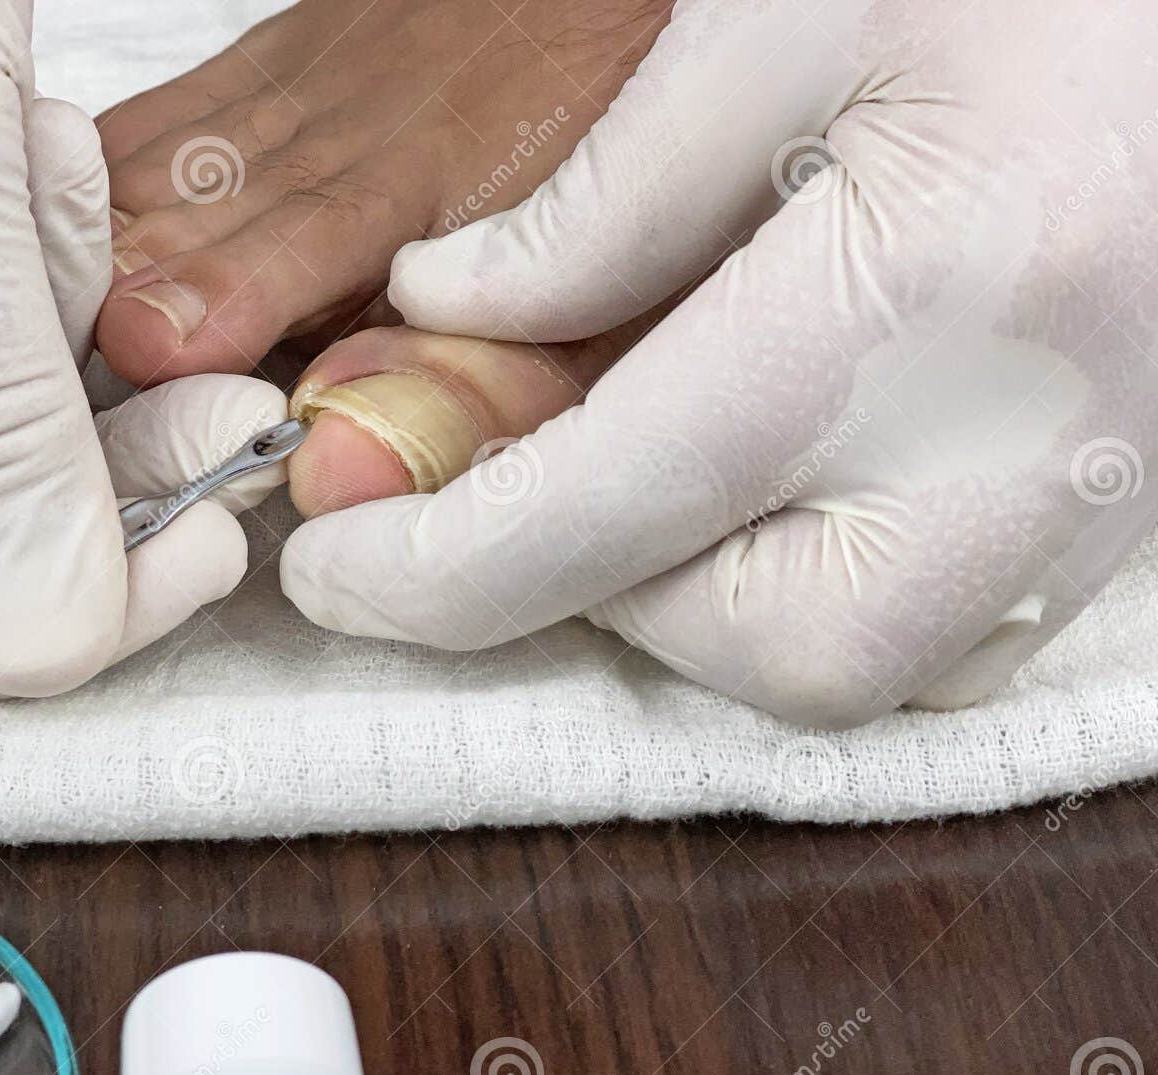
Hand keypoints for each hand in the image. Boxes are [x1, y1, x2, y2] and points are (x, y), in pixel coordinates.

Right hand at [0, 1, 276, 704]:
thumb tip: (44, 640)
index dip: (37, 622)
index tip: (192, 548)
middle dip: (103, 476)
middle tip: (221, 410)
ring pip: (17, 424)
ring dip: (78, 335)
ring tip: (28, 172)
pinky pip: (27, 313)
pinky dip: (59, 250)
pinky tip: (22, 143)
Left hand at [281, 0, 1157, 727]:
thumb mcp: (786, 18)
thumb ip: (601, 199)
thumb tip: (448, 318)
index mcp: (933, 291)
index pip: (625, 504)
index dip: (445, 566)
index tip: (335, 568)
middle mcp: (1039, 441)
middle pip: (765, 643)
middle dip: (606, 591)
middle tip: (535, 480)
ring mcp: (1099, 498)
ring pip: (855, 669)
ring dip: (705, 598)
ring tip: (658, 465)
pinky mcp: (1118, 512)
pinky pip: (935, 640)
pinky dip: (807, 594)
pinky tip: (767, 485)